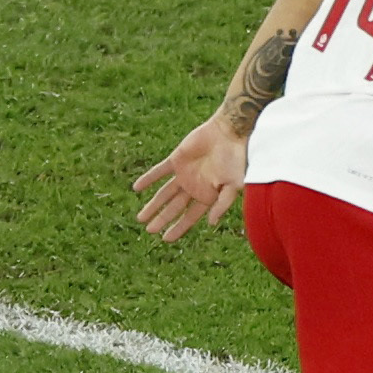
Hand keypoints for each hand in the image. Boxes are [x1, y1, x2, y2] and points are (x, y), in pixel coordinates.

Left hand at [133, 116, 248, 242]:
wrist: (229, 133)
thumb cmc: (236, 160)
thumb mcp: (234, 185)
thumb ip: (222, 204)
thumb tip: (211, 223)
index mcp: (207, 196)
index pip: (189, 217)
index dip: (178, 228)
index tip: (165, 239)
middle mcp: (193, 187)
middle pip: (174, 208)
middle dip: (162, 219)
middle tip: (149, 230)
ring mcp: (184, 173)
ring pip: (164, 193)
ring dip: (153, 204)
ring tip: (140, 218)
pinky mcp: (176, 159)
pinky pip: (159, 172)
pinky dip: (148, 179)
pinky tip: (136, 188)